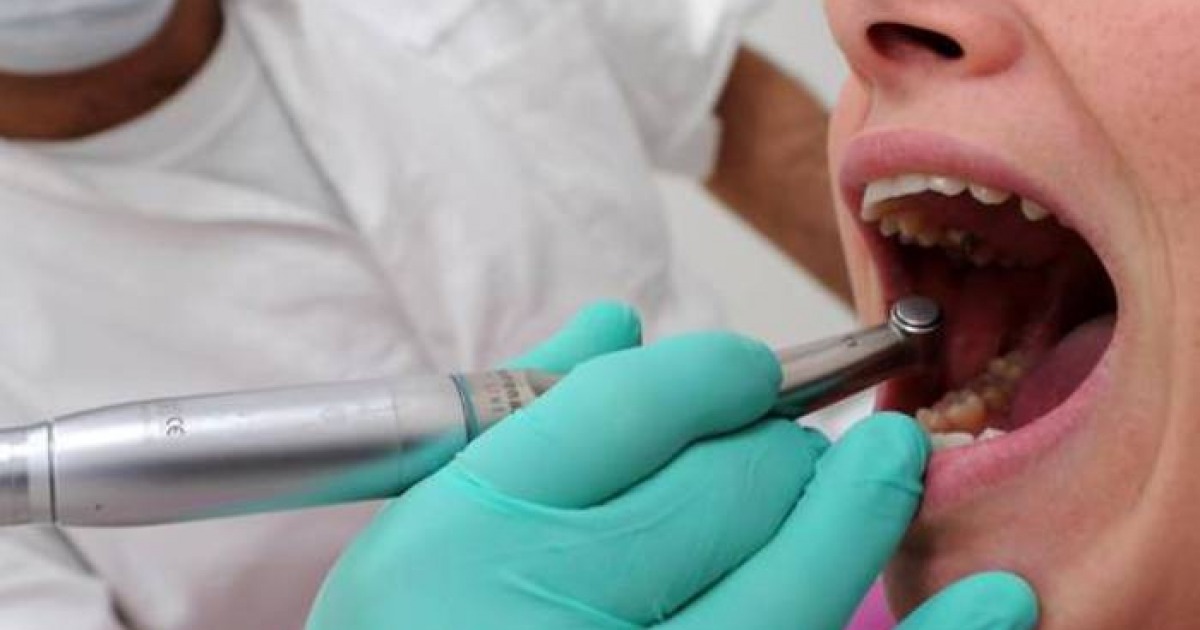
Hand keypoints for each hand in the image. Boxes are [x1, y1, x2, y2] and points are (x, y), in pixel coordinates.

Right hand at [307, 304, 1036, 628]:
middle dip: (779, 446)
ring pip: (797, 586)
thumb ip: (516, 420)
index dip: (714, 374)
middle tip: (793, 447)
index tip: (748, 374)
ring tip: (896, 463)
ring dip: (862, 509)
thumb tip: (620, 323)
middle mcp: (551, 618)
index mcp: (466, 538)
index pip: (631, 407)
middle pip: (726, 487)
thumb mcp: (420, 531)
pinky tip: (1002, 599)